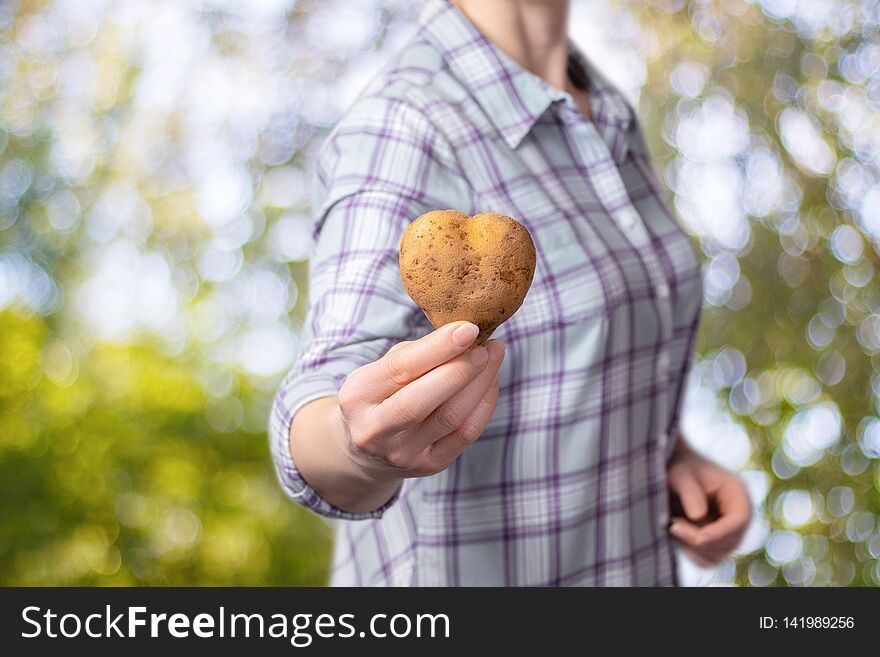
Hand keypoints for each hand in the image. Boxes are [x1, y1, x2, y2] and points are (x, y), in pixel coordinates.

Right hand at [335, 321, 503, 481]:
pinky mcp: (430, 465)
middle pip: (423, 399)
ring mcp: (403, 453)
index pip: (400, 368)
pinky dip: (484, 403)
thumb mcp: (380, 370)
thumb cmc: (381, 396)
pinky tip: (490, 381)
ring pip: (451, 417)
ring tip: (493, 356)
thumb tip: (462, 334)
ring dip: (480, 383)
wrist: (369, 449)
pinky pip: (466, 434)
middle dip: (461, 369)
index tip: (468, 328)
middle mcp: (376, 430)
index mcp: (358, 397)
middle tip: (486, 345)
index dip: (438, 347)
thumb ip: (415, 354)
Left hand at [666, 439, 750, 566]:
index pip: (739, 521)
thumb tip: (698, 517)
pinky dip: (690, 552)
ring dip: (692, 547)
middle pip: (729, 542)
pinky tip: (676, 532)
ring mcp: (727, 530)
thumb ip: (690, 493)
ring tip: (672, 524)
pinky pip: (706, 559)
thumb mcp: (680, 474)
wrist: (670, 470)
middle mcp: (738, 514)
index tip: (692, 534)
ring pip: (717, 555)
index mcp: (737, 493)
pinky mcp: (714, 541)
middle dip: (699, 540)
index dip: (718, 533)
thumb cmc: (677, 468)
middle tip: (672, 524)